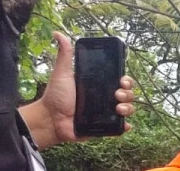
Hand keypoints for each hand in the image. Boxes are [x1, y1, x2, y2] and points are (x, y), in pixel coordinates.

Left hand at [21, 33, 135, 149]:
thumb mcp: (62, 73)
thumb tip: (58, 34)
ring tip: (118, 108)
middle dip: (128, 93)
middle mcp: (105, 98)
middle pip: (128, 94)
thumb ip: (65, 55)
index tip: (122, 80)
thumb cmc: (56, 96)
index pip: (120, 81)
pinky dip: (126, 126)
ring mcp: (106, 113)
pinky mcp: (105, 127)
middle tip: (117, 94)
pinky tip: (125, 124)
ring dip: (128, 108)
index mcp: (99, 85)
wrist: (51, 119)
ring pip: (128, 109)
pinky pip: (121, 127)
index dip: (126, 80)